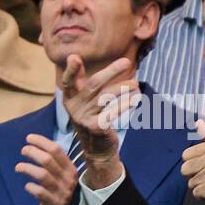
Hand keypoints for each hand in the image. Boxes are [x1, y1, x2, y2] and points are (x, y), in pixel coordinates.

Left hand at [17, 133, 83, 204]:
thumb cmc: (58, 190)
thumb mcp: (62, 175)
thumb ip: (53, 162)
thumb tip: (35, 144)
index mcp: (70, 168)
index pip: (56, 150)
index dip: (41, 142)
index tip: (28, 138)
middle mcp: (68, 179)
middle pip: (48, 160)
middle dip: (33, 152)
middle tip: (23, 150)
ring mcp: (62, 192)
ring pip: (42, 175)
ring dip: (28, 168)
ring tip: (18, 167)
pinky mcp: (55, 204)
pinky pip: (40, 192)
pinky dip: (31, 187)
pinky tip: (27, 185)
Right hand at [60, 54, 136, 186]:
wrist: (96, 149)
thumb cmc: (93, 118)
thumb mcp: (84, 100)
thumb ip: (82, 80)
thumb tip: (74, 55)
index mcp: (69, 98)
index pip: (68, 81)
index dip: (71, 70)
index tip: (75, 57)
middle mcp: (74, 108)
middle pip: (94, 84)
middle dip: (111, 71)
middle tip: (126, 62)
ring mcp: (84, 118)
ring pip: (106, 97)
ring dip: (124, 87)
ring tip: (136, 84)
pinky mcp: (96, 127)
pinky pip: (113, 112)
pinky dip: (126, 104)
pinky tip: (135, 100)